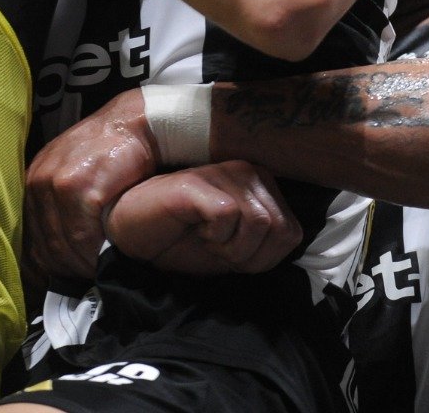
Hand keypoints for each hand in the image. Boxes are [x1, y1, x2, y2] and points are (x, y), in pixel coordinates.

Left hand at [24, 89, 159, 283]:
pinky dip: (96, 251)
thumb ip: (66, 209)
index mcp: (34, 182)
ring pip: (63, 245)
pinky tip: (109, 253)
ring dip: (84, 263)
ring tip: (101, 268)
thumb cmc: (112, 152)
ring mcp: (54, 183)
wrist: (134, 123)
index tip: (70, 278)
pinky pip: (82, 236)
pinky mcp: (77, 186)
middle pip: (46, 246)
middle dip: (69, 268)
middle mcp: (38, 182)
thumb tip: (61, 254)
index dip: (51, 265)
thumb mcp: (78, 176)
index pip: (32, 240)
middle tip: (91, 277)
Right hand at [105, 161, 301, 275]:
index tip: (230, 251)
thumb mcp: (237, 249)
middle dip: (248, 254)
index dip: (262, 258)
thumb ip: (268, 240)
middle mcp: (248, 171)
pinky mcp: (200, 182)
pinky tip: (193, 227)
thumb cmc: (184, 241)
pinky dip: (213, 237)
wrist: (135, 237)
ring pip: (259, 223)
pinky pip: (229, 216)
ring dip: (231, 246)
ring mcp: (224, 172)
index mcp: (262, 185)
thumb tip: (293, 239)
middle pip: (279, 229)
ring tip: (205, 236)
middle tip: (215, 245)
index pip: (292, 234)